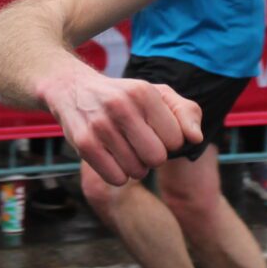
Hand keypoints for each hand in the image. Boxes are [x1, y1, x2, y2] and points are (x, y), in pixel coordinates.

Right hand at [41, 69, 203, 184]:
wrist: (72, 89)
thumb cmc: (124, 96)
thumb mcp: (157, 94)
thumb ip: (185, 112)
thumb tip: (195, 138)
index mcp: (144, 92)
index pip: (177, 140)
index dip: (169, 141)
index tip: (155, 132)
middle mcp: (121, 106)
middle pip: (157, 158)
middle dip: (153, 157)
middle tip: (141, 145)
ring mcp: (100, 125)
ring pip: (137, 171)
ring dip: (135, 167)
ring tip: (126, 150)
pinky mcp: (84, 144)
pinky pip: (116, 178)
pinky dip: (118, 175)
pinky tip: (112, 159)